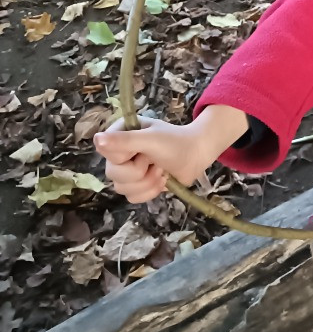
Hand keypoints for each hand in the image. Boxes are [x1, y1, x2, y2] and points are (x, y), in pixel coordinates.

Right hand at [93, 105, 246, 203]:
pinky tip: (161, 180)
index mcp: (119, 134)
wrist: (197, 155)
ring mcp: (127, 169)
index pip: (106, 154)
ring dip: (147, 183)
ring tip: (161, 170)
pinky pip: (132, 198)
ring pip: (122, 189)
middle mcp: (119, 152)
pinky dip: (150, 192)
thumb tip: (96, 139)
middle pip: (113, 175)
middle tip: (155, 161)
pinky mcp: (137, 184)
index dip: (126, 158)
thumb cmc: (176, 141)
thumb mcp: (151, 139)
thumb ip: (124, 140)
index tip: (143, 151)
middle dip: (140, 173)